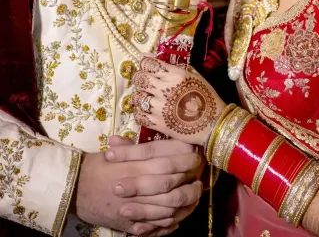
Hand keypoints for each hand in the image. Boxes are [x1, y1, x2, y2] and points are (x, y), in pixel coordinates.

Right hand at [73, 139, 201, 235]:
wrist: (74, 192)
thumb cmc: (96, 167)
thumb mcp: (115, 151)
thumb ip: (137, 146)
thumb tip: (164, 136)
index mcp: (133, 164)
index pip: (165, 157)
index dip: (184, 155)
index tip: (195, 152)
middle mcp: (136, 185)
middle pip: (171, 182)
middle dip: (189, 178)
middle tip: (200, 174)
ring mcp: (134, 207)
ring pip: (169, 206)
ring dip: (186, 201)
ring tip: (195, 194)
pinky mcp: (130, 225)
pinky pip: (157, 226)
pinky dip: (171, 222)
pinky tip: (179, 216)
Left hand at [131, 58, 225, 145]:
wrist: (213, 123)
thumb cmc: (206, 97)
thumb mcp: (194, 76)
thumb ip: (173, 66)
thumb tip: (152, 57)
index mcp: (175, 75)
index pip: (148, 63)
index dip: (144, 63)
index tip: (146, 66)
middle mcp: (164, 89)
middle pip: (139, 78)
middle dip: (140, 78)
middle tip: (145, 81)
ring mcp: (159, 107)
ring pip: (137, 97)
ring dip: (140, 96)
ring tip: (147, 98)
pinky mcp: (157, 124)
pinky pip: (139, 115)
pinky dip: (141, 112)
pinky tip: (148, 111)